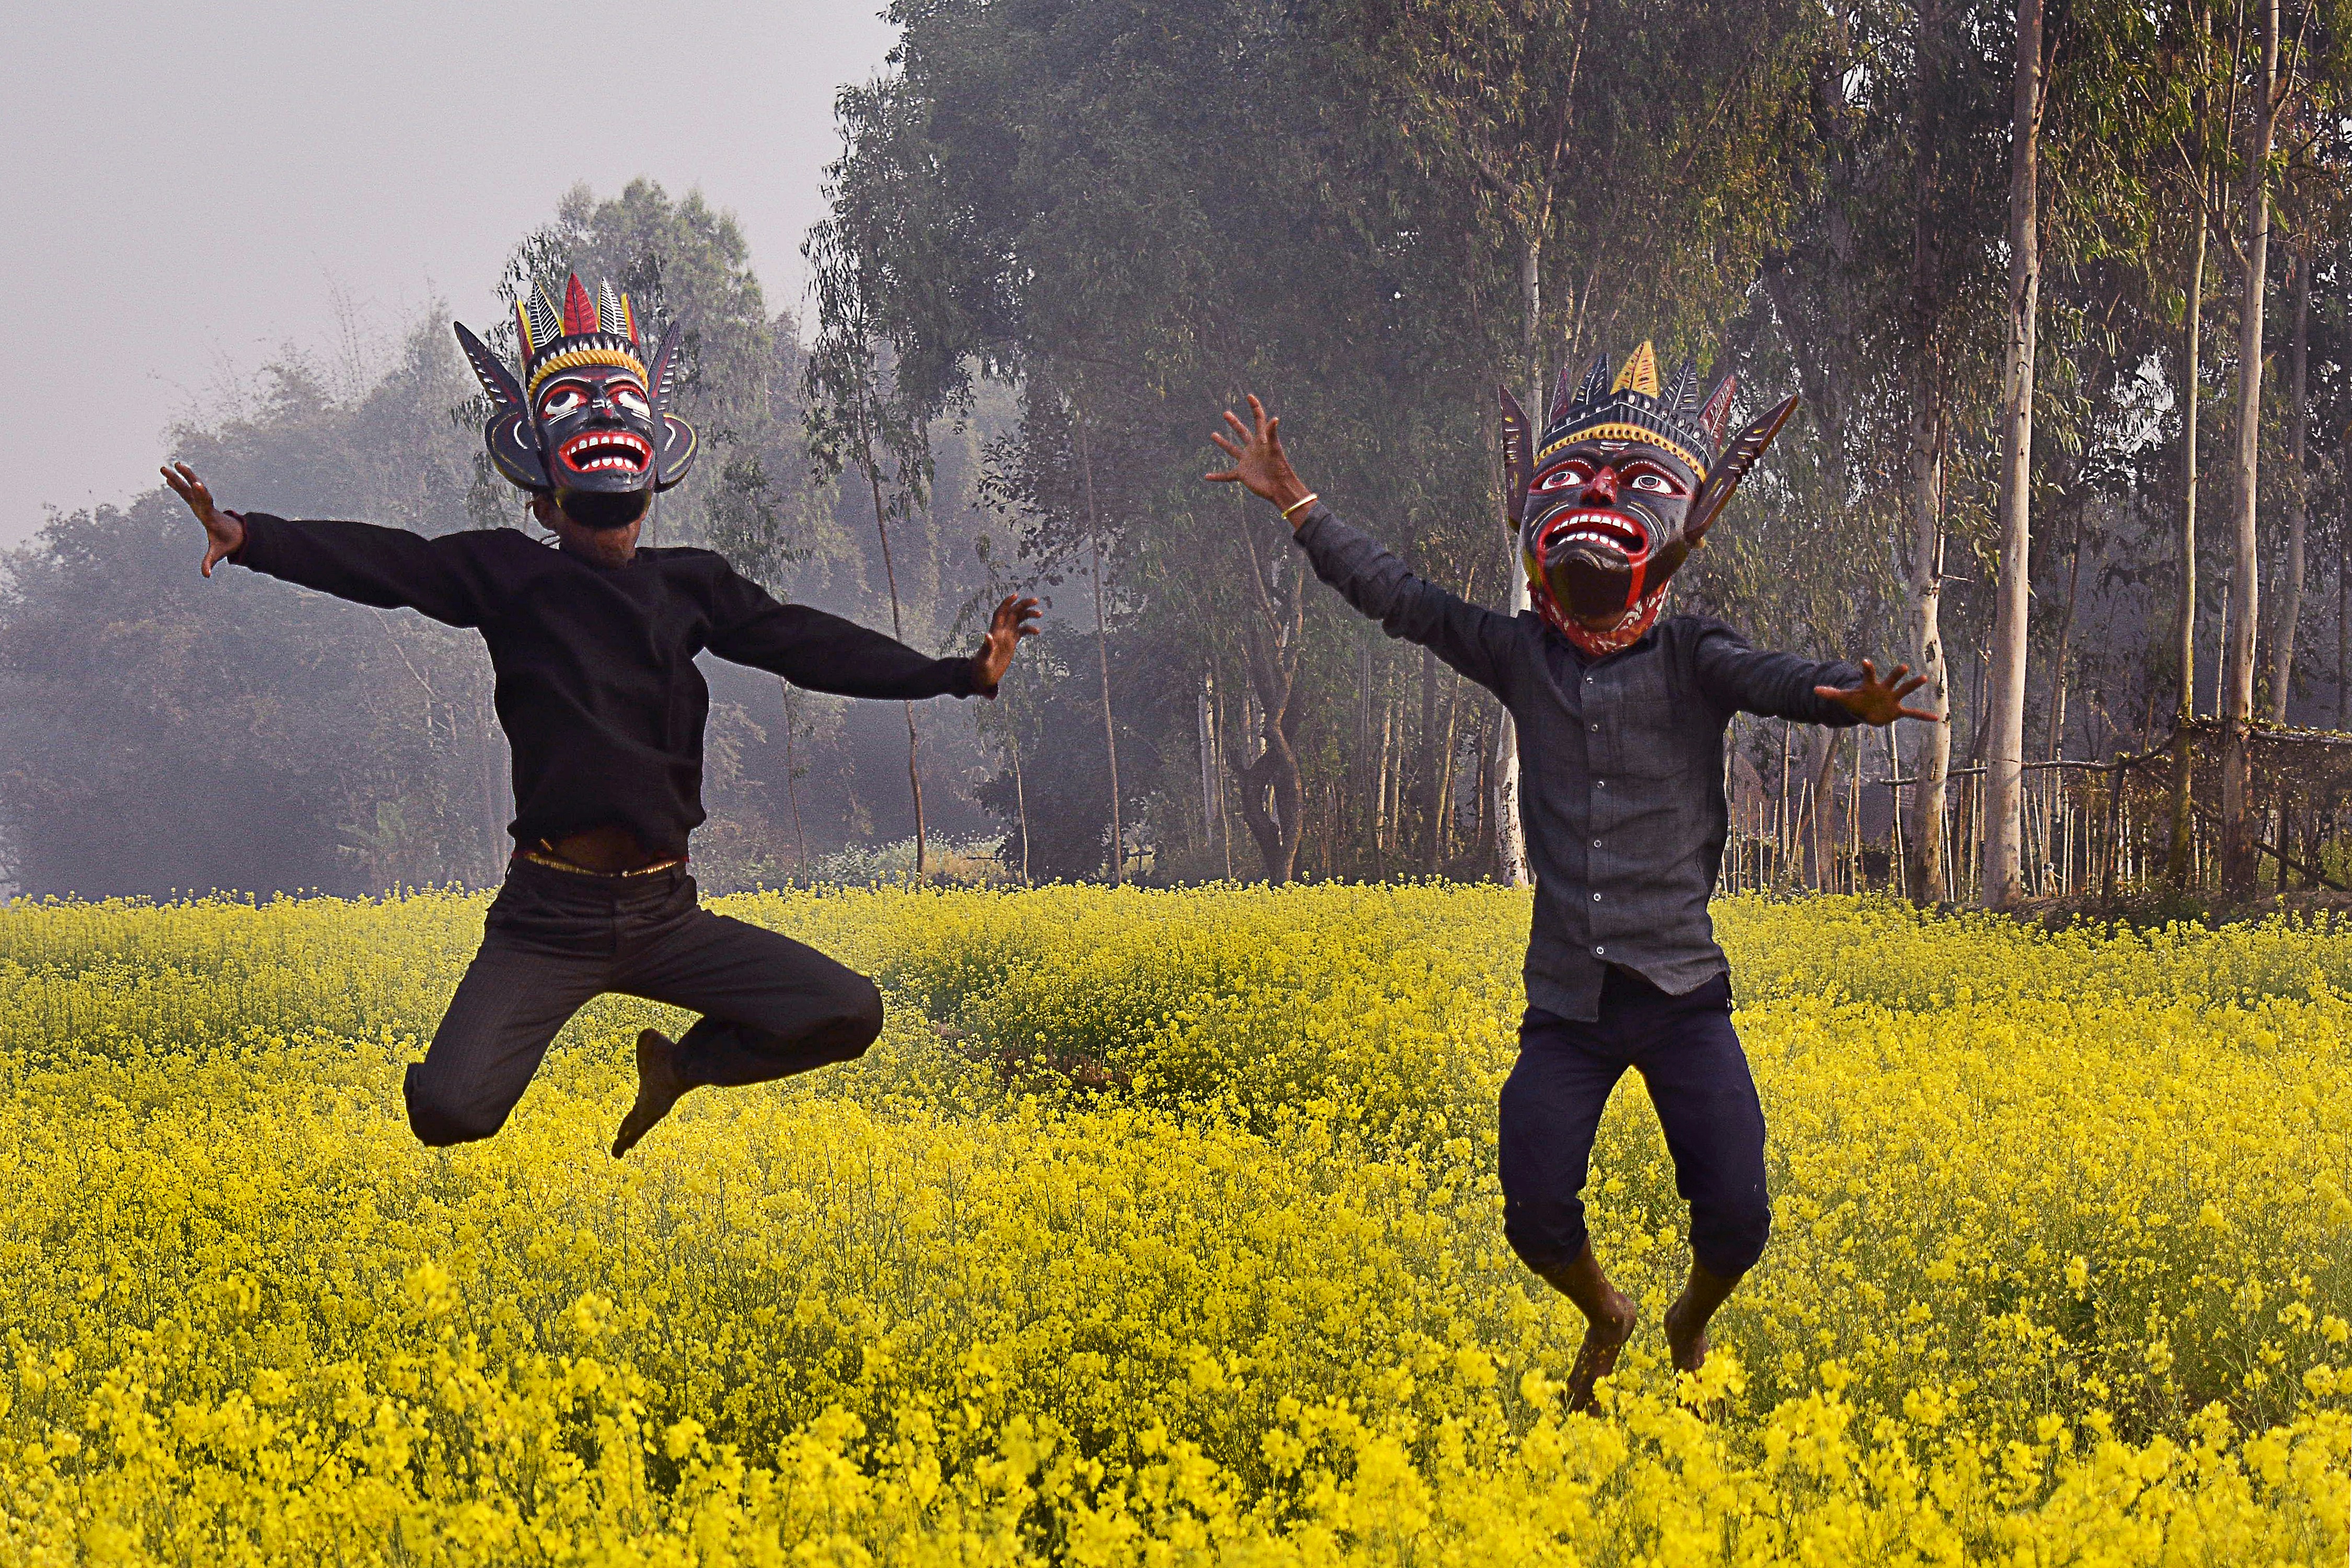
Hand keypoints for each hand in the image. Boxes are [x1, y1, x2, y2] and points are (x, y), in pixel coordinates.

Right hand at [160, 462, 244, 576]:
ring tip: (171, 465)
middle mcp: (206, 506)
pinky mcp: (197, 504)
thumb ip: (210, 562)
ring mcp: (201, 504)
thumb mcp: (218, 552)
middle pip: (196, 490)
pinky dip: (178, 484)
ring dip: (181, 476)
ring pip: (190, 487)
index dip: (201, 494)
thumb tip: (206, 575)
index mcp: (211, 516)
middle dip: (187, 478)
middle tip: (177, 466)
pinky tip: (168, 477)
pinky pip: (187, 492)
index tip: (198, 483)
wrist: (238, 534)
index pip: (205, 502)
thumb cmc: (227, 543)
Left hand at [973, 594, 1042, 696]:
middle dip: (1023, 605)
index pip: (1001, 613)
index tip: (1016, 595)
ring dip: (1028, 614)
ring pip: (1018, 620)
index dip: (1007, 603)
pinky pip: (1021, 632)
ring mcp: (1006, 637)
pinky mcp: (1011, 644)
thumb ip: (987, 647)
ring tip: (1039, 614)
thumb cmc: (980, 669)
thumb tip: (988, 635)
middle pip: (1012, 613)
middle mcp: (1001, 632)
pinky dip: (1029, 629)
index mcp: (995, 633)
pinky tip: (1037, 632)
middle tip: (1035, 600)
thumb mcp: (983, 659)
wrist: (983, 677)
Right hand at [1206, 394, 1313, 523]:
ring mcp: (1247, 461)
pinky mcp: (1242, 474)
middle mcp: (1253, 449)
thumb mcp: (1275, 449)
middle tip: (1226, 414)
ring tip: (1213, 434)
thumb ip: (1272, 434)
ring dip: (1223, 443)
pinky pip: (1227, 475)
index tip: (1249, 396)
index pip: (1258, 420)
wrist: (1279, 487)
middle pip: (1242, 432)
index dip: (1255, 407)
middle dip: (1234, 423)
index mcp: (1261, 440)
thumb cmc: (1280, 468)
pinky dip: (1217, 476)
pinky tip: (1206, 476)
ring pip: (1232, 450)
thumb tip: (1274, 418)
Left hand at [1816, 660, 1940, 725]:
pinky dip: (1922, 716)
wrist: (1867, 710)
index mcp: (1870, 686)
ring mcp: (1892, 699)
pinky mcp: (1897, 711)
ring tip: (1924, 677)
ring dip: (1913, 685)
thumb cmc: (1856, 702)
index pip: (1868, 675)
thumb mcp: (1844, 699)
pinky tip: (1935, 718)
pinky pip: (1912, 713)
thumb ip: (1831, 693)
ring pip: (1904, 690)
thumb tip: (1814, 689)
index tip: (1866, 661)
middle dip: (1896, 674)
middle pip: (1891, 679)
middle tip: (1903, 666)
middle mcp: (1884, 689)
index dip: (1866, 669)